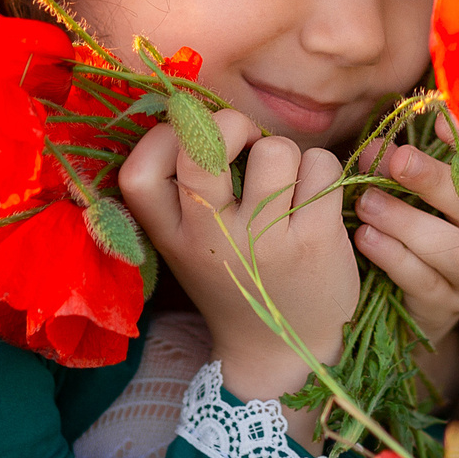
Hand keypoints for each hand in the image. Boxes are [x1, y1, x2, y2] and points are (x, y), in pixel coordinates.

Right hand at [120, 109, 359, 413]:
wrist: (283, 350)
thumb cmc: (236, 280)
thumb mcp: (189, 246)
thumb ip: (182, 190)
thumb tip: (193, 107)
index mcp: (172, 238)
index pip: (137, 173)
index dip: (160, 137)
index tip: (188, 139)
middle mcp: (212, 239)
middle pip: (204, 146)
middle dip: (229, 123)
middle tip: (243, 139)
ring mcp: (265, 241)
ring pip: (275, 148)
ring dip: (286, 151)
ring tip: (286, 181)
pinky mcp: (316, 241)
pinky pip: (321, 165)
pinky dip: (321, 171)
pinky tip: (314, 199)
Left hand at [351, 130, 458, 368]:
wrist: (395, 307)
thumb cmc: (403, 231)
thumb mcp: (406, 192)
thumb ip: (398, 166)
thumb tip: (376, 146)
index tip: (444, 123)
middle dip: (435, 178)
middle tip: (396, 161)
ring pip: (454, 247)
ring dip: (407, 222)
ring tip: (367, 205)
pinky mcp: (451, 305)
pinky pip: (426, 281)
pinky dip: (393, 257)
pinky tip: (365, 240)